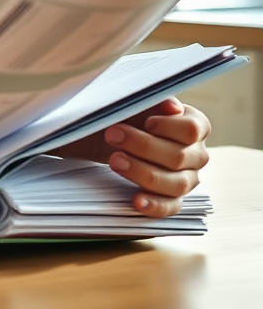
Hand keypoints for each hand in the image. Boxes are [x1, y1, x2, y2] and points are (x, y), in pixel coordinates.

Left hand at [53, 97, 210, 217]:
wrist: (111, 134)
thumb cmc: (129, 115)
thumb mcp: (137, 103)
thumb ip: (154, 101)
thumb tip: (172, 107)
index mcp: (194, 126)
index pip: (192, 130)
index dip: (168, 127)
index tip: (145, 122)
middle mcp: (196, 154)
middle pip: (178, 157)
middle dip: (142, 146)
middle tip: (112, 134)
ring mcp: (186, 179)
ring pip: (175, 183)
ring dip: (142, 172)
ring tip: (115, 161)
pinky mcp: (171, 199)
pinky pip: (169, 207)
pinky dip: (153, 206)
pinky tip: (136, 201)